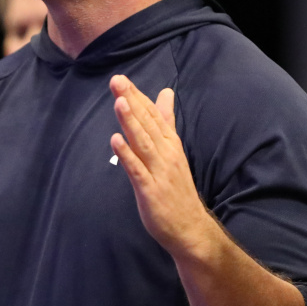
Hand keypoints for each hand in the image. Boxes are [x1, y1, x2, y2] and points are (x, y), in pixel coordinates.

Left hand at [109, 75, 211, 255]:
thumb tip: (165, 93)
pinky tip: (116, 140)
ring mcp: (159, 171)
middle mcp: (166, 153)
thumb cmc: (177, 188)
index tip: (123, 79)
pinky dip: (127, 154)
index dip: (137, 97)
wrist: (190, 227)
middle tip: (117, 80)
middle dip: (131, 101)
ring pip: (143, 142)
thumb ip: (166, 122)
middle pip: (147, 124)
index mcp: (170, 143)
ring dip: (131, 121)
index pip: (153, 115)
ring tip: (119, 101)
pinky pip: (137, 170)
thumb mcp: (173, 149)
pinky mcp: (150, 189)